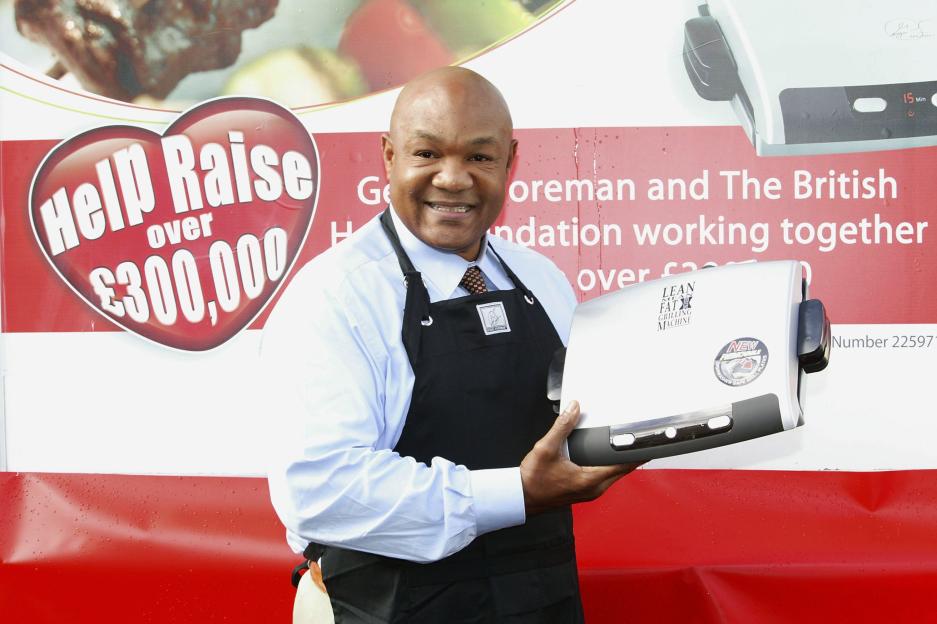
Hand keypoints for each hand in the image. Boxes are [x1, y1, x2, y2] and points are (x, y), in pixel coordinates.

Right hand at [520, 400, 640, 515]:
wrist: (521, 497)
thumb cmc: (533, 479)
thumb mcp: (546, 448)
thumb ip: (562, 426)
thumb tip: (574, 408)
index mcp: (589, 480)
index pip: (622, 466)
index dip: (637, 455)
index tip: (649, 445)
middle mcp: (593, 489)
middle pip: (622, 472)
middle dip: (632, 457)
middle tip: (640, 440)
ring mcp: (589, 492)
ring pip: (614, 476)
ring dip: (621, 463)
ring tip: (627, 446)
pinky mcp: (584, 492)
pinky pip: (605, 479)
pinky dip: (610, 468)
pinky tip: (606, 458)